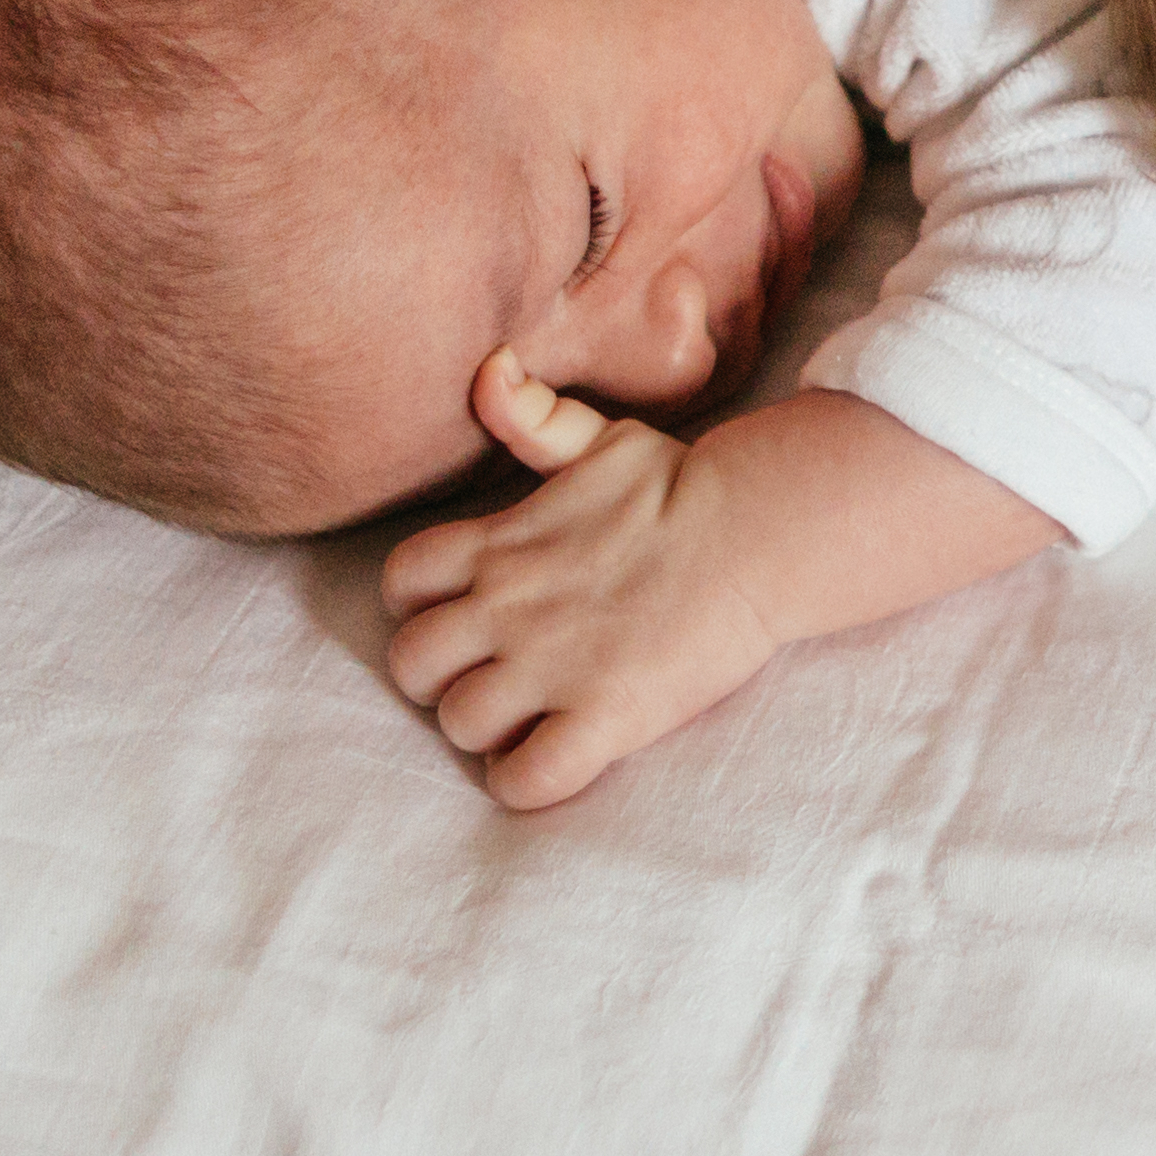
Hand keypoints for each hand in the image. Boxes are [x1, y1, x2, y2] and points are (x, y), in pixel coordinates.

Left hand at [376, 359, 795, 809]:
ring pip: (460, 724)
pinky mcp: (601, 718)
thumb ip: (532, 415)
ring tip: (525, 722)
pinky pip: (525, 779)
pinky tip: (556, 762)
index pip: (401, 583)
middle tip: (487, 676)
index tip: (460, 613)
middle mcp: (506, 608)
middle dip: (439, 677)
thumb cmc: (682, 485)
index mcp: (497, 544)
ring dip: (485, 731)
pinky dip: (527, 783)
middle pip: (411, 665)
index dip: (419, 606)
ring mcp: (549, 667)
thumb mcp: (599, 437)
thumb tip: (489, 372)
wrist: (754, 532)